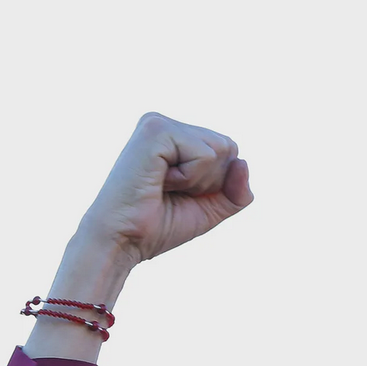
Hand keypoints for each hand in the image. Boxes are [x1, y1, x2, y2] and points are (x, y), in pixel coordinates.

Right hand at [75, 112, 252, 266]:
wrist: (123, 241)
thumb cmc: (160, 226)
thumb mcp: (211, 209)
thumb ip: (237, 191)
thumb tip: (243, 162)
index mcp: (176, 136)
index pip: (228, 152)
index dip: (216, 184)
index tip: (179, 194)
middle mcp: (166, 124)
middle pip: (228, 146)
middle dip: (209, 181)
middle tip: (171, 191)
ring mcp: (159, 123)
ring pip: (220, 149)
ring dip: (198, 180)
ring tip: (163, 185)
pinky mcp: (155, 130)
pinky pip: (204, 154)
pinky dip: (189, 178)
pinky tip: (159, 181)